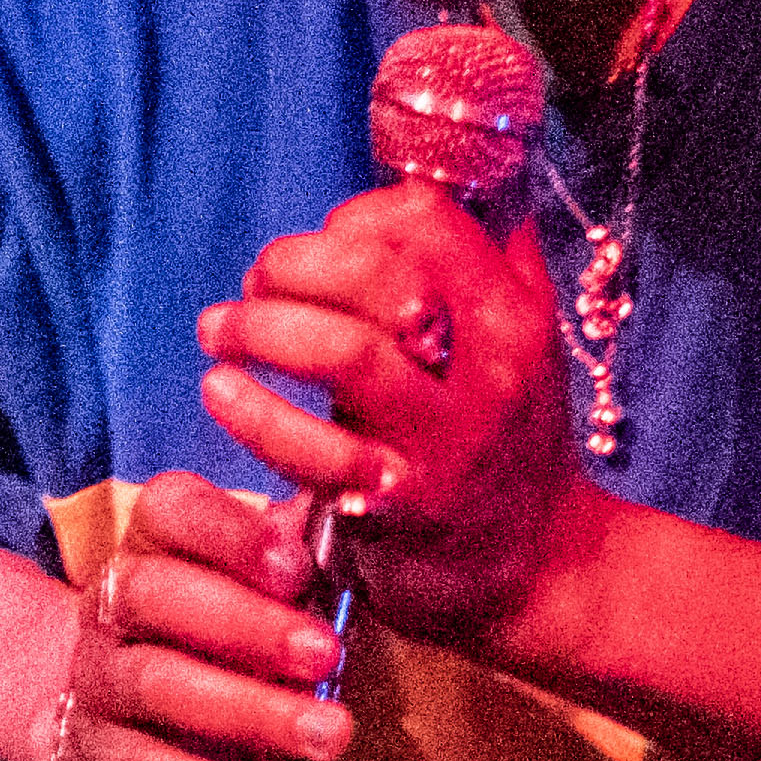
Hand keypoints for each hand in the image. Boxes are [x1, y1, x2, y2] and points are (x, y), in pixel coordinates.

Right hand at [37, 467, 354, 760]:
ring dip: (249, 708)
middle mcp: (113, 604)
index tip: (297, 564)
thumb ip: (314, 530)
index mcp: (154, 543)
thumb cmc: (221, 636)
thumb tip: (386, 477)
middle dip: (246, 622)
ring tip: (330, 734)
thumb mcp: (263, 579)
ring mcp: (99, 682)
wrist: (115, 731)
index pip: (169, 510)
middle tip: (326, 652)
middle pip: (155, 594)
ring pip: (158, 684)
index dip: (228, 531)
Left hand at [197, 184, 597, 645]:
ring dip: (260, 329)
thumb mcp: (520, 348)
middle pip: (377, 273)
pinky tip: (223, 393)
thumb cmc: (506, 449)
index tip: (316, 252)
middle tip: (253, 286)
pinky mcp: (401, 506)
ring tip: (219, 332)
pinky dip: (253, 414)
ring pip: (342, 350)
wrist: (541, 574)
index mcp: (512, 313)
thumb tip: (427, 186)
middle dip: (292, 265)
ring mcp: (445, 438)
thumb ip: (483, 267)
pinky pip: (313, 449)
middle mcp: (488, 367)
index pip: (423, 218)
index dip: (349, 220)